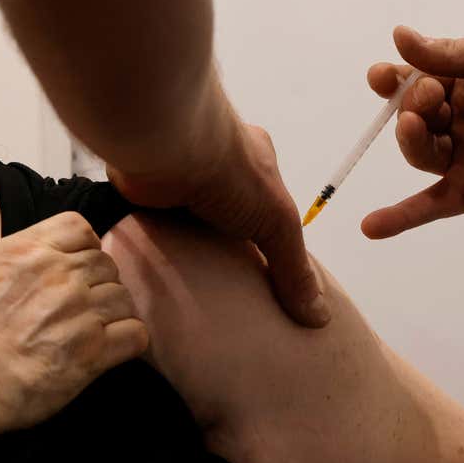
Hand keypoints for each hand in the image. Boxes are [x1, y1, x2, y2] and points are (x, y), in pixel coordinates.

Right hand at [0, 212, 147, 434]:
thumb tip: (7, 262)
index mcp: (29, 248)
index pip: (79, 227)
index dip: (84, 245)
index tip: (77, 263)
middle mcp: (61, 274)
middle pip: (104, 263)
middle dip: (98, 282)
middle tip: (84, 304)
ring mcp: (80, 312)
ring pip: (123, 297)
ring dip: (114, 311)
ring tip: (99, 328)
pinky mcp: (92, 352)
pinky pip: (135, 335)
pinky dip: (130, 340)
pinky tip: (114, 349)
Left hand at [107, 117, 329, 327]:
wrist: (166, 147)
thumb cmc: (230, 171)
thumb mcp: (277, 221)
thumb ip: (294, 267)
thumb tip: (317, 315)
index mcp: (252, 160)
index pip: (262, 206)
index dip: (263, 239)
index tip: (261, 278)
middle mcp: (212, 166)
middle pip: (222, 218)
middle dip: (221, 250)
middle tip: (225, 294)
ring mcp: (177, 178)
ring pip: (186, 224)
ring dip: (186, 252)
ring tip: (191, 294)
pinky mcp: (145, 192)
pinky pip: (153, 227)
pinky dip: (156, 249)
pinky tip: (159, 276)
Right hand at [361, 26, 463, 239]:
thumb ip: (449, 53)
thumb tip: (398, 37)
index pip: (414, 80)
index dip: (393, 80)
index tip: (383, 77)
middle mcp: (460, 120)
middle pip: (412, 116)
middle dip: (413, 103)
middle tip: (433, 96)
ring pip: (418, 152)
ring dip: (409, 139)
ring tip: (418, 125)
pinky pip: (430, 205)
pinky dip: (399, 218)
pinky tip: (370, 227)